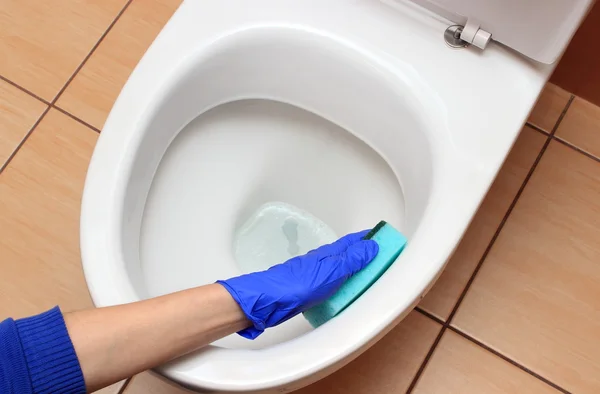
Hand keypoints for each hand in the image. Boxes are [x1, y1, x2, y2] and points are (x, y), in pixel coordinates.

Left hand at [217, 230, 378, 338]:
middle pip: (346, 253)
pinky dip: (341, 282)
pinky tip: (343, 289)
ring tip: (366, 273)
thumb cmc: (302, 283)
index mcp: (329, 253)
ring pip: (338, 267)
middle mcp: (322, 260)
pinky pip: (331, 281)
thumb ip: (352, 259)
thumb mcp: (332, 270)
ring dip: (352, 268)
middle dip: (362, 252)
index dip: (368, 238)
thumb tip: (372, 245)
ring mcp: (314, 274)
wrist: (272, 299)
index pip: (353, 241)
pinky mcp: (309, 288)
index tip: (382, 235)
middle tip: (379, 256)